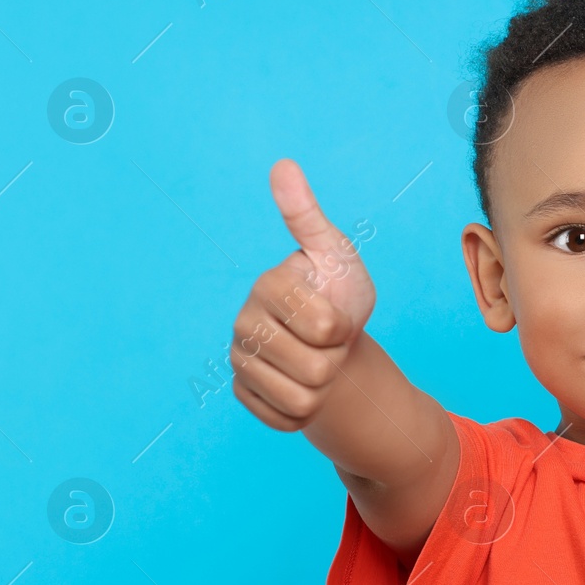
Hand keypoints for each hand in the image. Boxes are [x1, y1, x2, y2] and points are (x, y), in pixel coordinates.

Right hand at [230, 160, 377, 429]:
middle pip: (315, 370)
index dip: (344, 327)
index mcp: (268, 286)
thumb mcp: (335, 253)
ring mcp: (240, 361)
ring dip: (323, 387)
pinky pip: (285, 419)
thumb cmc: (337, 293)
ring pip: (302, 399)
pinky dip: (305, 410)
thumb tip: (283, 165)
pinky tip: (302, 384)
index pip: (326, 327)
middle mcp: (243, 323)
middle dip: (335, 359)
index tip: (336, 312)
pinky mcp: (243, 394)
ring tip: (316, 359)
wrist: (334, 343)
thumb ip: (306, 215)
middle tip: (327, 341)